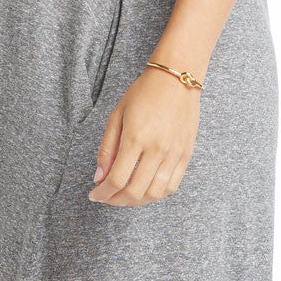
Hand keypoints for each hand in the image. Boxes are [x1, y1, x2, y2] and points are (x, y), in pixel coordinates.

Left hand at [88, 67, 201, 205]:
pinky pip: (172, 186)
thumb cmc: (143, 93)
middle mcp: (156, 149)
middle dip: (116, 200)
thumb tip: (100, 177)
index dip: (103, 193)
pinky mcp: (186, 154)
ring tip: (124, 196)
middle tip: (107, 198)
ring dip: (136, 201)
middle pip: (135, 191)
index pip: (117, 179)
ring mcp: (174, 154)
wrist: (176, 79)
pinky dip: (156, 194)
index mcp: (135, 138)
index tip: (95, 195)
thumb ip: (106, 149)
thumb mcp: (116, 115)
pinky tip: (145, 189)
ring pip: (155, 194)